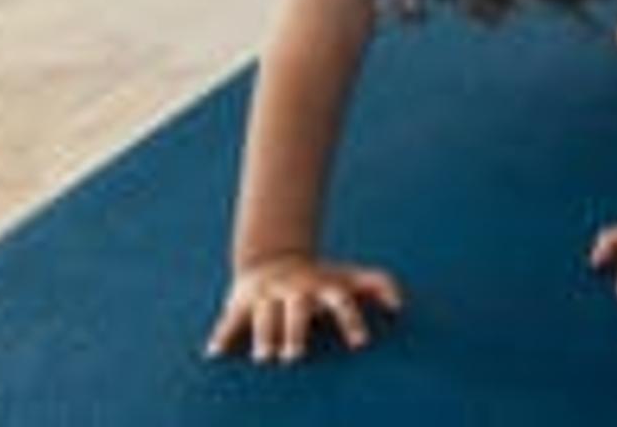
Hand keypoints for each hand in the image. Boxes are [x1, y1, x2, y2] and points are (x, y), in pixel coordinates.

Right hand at [204, 253, 403, 363]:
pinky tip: (215, 354)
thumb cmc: (320, 279)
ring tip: (263, 359)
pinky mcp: (242, 301)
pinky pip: (230, 319)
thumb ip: (379, 283)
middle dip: (296, 331)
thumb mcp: (347, 276)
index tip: (360, 343)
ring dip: (264, 336)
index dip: (351, 319)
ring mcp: (268, 294)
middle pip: (297, 309)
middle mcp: (295, 290)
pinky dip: (222, 335)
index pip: (341, 300)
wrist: (274, 258)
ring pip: (264, 314)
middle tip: (295, 357)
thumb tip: (401, 305)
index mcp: (322, 286)